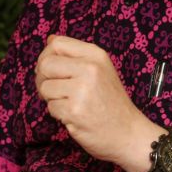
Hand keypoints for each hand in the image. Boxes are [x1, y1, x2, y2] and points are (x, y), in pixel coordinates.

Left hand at [34, 35, 158, 168]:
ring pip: (45, 87)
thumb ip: (75, 55)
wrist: (128, 133)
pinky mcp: (74, 110)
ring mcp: (82, 89)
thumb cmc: (111, 102)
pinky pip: (50, 107)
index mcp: (96, 55)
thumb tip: (50, 39)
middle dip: (43, 79)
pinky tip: (73, 115)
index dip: (47, 56)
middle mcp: (90, 68)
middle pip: (46, 64)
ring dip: (51, 99)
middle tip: (54, 90)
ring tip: (69, 103)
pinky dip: (58, 114)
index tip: (52, 70)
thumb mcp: (100, 70)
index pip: (57, 44)